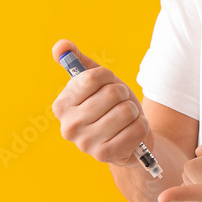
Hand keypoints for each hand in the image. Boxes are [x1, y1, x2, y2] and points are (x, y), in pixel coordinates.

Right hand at [50, 39, 150, 166]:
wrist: (127, 136)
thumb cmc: (110, 105)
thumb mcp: (96, 81)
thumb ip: (77, 60)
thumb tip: (60, 45)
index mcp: (62, 105)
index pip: (94, 77)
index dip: (109, 78)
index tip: (108, 86)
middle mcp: (68, 126)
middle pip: (113, 93)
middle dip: (124, 95)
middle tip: (119, 105)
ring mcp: (85, 144)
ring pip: (126, 111)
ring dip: (133, 111)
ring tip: (125, 119)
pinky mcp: (106, 156)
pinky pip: (137, 129)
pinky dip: (141, 126)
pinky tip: (132, 131)